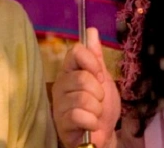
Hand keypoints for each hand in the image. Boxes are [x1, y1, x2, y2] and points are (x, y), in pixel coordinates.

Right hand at [52, 27, 120, 147]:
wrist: (104, 134)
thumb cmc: (102, 106)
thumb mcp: (103, 79)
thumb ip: (96, 56)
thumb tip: (91, 30)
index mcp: (70, 70)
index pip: (76, 52)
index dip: (92, 63)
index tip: (100, 75)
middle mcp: (61, 84)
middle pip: (82, 77)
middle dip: (98, 92)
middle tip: (98, 100)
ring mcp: (59, 103)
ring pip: (82, 98)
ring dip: (96, 109)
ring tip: (94, 114)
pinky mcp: (60, 121)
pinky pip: (79, 115)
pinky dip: (91, 121)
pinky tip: (90, 124)